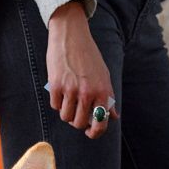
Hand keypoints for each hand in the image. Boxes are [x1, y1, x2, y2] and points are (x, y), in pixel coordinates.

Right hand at [46, 1, 118, 139]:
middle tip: (76, 113)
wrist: (71, 36)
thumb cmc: (89, 56)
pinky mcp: (56, 85)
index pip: (101, 123)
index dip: (95, 132)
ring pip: (65, 117)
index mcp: (103, 91)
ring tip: (68, 100)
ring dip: (66, 112)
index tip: (90, 132)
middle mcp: (88, 92)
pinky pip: (54, 105)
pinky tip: (60, 91)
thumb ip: (108, 98)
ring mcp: (71, 90)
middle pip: (79, 124)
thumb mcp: (104, 75)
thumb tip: (114, 116)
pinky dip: (57, 102)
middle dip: (77, 122)